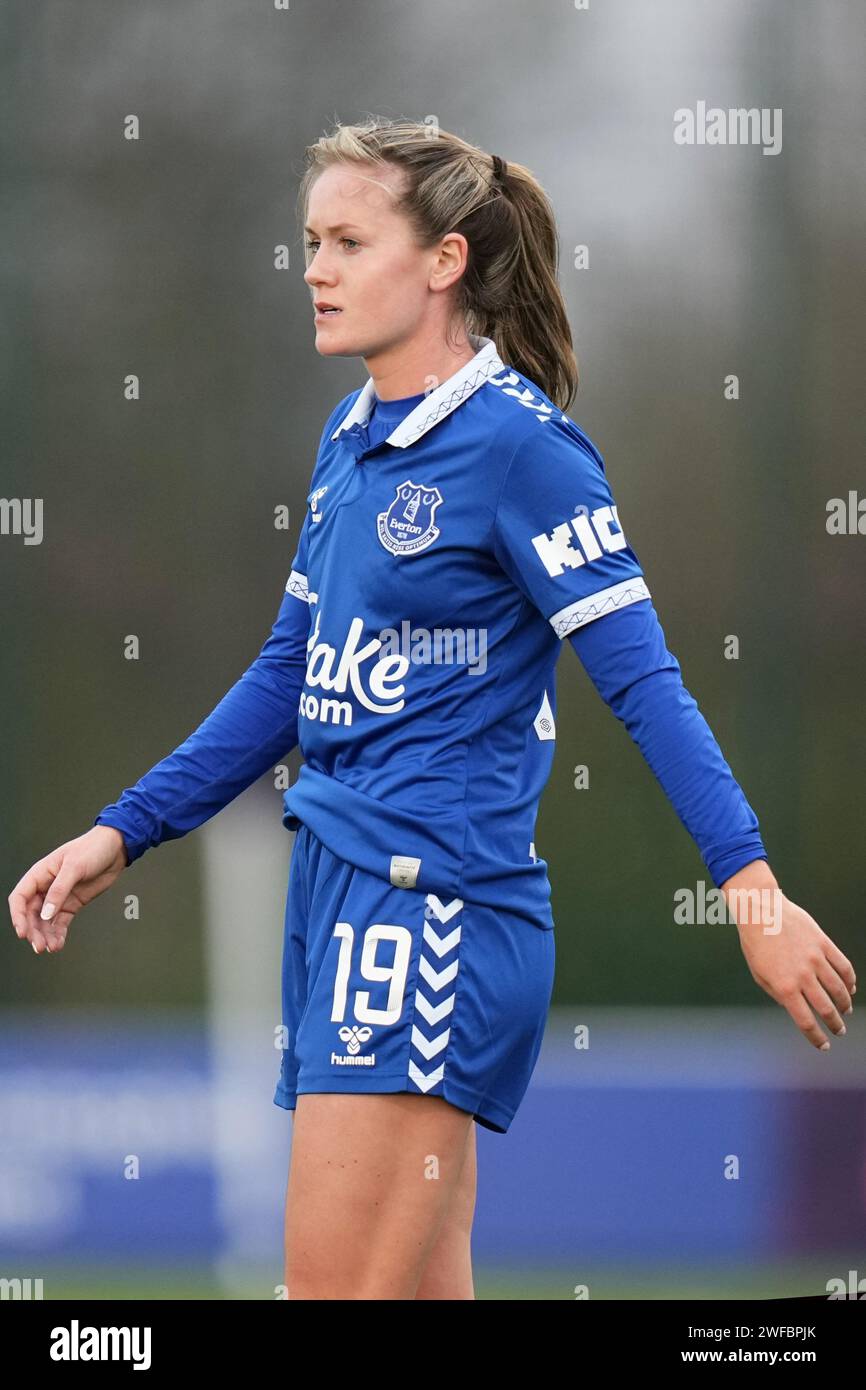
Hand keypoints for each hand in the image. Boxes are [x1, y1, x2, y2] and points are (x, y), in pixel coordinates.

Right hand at [8, 825, 128, 954]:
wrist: (115, 849)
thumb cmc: (92, 849)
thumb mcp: (74, 867)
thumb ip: (59, 890)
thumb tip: (46, 914)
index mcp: (40, 873)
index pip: (20, 897)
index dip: (18, 915)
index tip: (22, 931)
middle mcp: (46, 887)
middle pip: (31, 913)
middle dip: (33, 931)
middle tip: (39, 946)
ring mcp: (59, 897)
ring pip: (45, 921)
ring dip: (45, 935)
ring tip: (49, 948)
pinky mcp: (72, 904)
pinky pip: (60, 922)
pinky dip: (58, 934)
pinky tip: (58, 944)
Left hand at [722, 861, 856, 1050]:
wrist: (761, 911)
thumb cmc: (756, 945)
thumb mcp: (760, 975)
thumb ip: (779, 995)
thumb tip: (796, 1008)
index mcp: (784, 987)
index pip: (805, 1021)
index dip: (816, 1038)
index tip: (823, 1045)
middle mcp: (802, 976)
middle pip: (826, 1009)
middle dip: (835, 1025)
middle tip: (839, 1031)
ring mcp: (815, 959)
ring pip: (839, 989)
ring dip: (845, 1004)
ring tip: (845, 1011)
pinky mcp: (823, 944)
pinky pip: (843, 966)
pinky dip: (849, 981)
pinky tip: (849, 989)